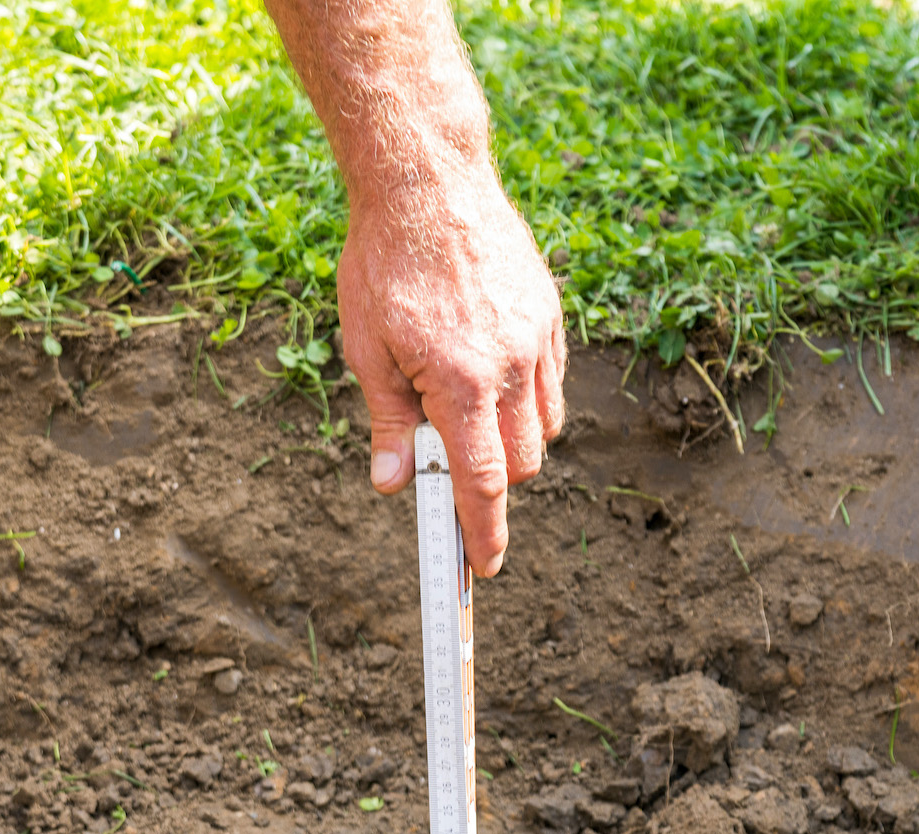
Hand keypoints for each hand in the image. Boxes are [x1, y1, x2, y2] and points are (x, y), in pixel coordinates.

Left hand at [339, 176, 564, 577]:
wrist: (427, 180)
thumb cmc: (384, 264)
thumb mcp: (366, 350)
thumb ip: (386, 424)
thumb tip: (392, 486)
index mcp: (461, 383)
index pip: (483, 483)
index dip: (484, 534)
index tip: (484, 568)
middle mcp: (510, 366)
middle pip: (521, 464)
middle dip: (492, 480)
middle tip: (445, 452)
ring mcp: (537, 339)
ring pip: (543, 427)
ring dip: (511, 437)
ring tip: (461, 398)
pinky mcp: (550, 315)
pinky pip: (552, 382)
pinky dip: (527, 397)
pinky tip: (488, 368)